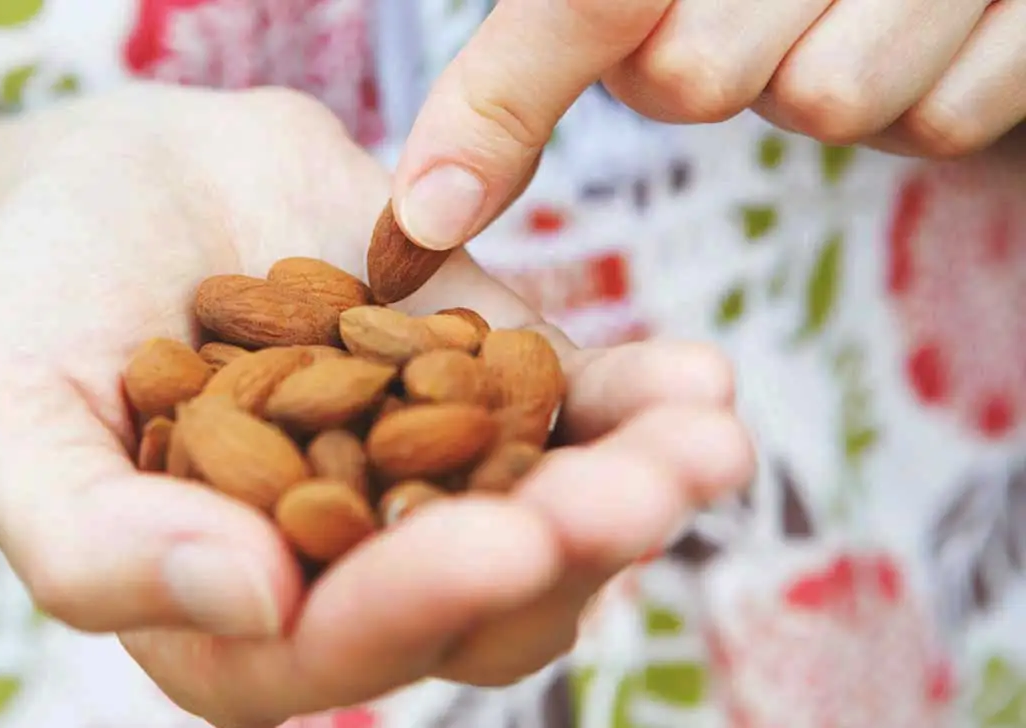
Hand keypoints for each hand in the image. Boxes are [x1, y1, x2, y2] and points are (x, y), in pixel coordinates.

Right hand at [0, 84, 754, 726]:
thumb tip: (255, 601)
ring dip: (634, 485)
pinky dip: (633, 398)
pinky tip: (693, 379)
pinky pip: (567, 404)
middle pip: (476, 599)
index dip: (416, 608)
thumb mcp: (14, 428)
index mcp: (235, 612)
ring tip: (703, 440)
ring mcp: (426, 468)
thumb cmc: (40, 314)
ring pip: (548, 510)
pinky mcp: (475, 375)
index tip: (498, 542)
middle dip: (566, 552)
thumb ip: (94, 544)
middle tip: (645, 494)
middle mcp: (348, 562)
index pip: (333, 650)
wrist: (111, 189)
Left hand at [392, 0, 1025, 251]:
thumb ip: (548, 36)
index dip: (498, 107)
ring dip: (825, 81)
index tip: (426, 220)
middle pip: (694, 75)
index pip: (585, 1)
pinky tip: (939, 28)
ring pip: (831, 103)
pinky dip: (929, 98)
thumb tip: (429, 195)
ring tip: (854, 8)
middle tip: (753, 8)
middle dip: (698, 72)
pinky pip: (945, 121)